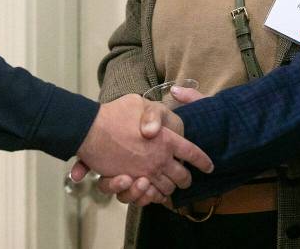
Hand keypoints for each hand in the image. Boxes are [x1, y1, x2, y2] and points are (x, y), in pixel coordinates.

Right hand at [73, 95, 211, 199]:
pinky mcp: (131, 182)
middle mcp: (160, 159)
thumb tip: (157, 131)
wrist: (90, 129)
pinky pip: (149, 196)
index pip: (192, 153)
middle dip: (186, 179)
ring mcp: (146, 172)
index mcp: (167, 139)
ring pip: (167, 189)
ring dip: (170, 189)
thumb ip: (155, 114)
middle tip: (186, 178)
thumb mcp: (139, 103)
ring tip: (170, 186)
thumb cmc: (115, 113)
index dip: (203, 161)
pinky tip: (154, 192)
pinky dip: (153, 197)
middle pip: (183, 176)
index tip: (209, 166)